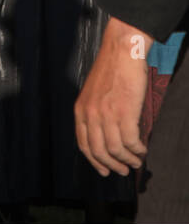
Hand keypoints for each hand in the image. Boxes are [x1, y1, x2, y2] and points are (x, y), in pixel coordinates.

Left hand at [75, 17, 149, 176]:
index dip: (94, 161)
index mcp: (80, 110)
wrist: (121, 52)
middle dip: (112, 165)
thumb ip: (96, 113)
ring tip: (136, 161)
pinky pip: (130, 141)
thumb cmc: (111, 71)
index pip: (83, 144)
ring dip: (128, 160)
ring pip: (115, 149)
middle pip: (98, 151)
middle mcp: (90, 114)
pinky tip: (142, 150)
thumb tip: (108, 135)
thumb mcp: (94, 93)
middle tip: (124, 170)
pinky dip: (137, 150)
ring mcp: (106, 114)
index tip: (104, 170)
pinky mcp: (124, 112)